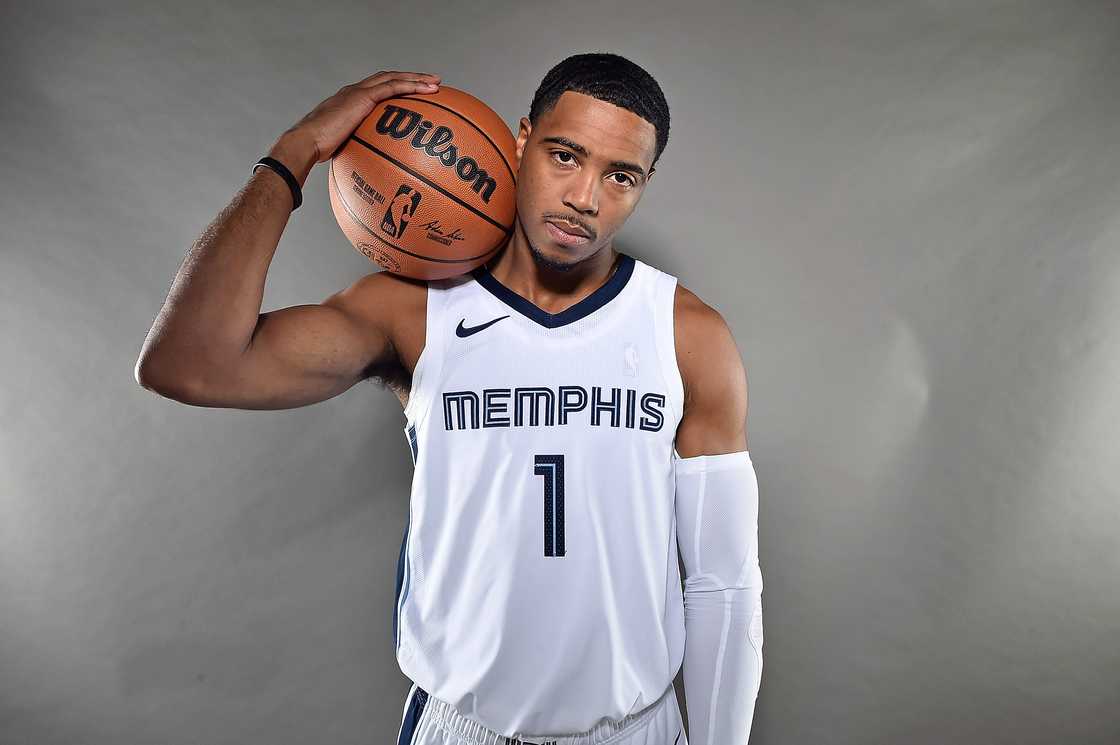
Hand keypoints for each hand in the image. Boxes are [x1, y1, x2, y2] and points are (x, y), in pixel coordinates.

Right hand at [269, 70, 440, 182]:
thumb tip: (368, 173)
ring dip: (417, 78)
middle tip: (432, 82)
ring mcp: (357, 92)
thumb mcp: (342, 150)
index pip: (376, 89)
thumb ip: (356, 152)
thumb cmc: (317, 153)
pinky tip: (428, 89)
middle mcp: (354, 91)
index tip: (412, 92)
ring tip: (437, 83)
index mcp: (349, 101)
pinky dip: (412, 86)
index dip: (395, 88)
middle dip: (411, 78)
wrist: (305, 143)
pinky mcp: (361, 97)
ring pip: (393, 78)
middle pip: (388, 78)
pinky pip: (393, 87)